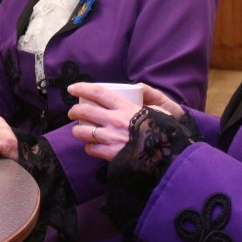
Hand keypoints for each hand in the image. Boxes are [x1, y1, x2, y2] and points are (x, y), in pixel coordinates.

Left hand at [67, 82, 183, 161]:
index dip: (82, 88)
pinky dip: (89, 147)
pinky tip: (91, 146)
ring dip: (77, 130)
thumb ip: (149, 96)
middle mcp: (114, 120)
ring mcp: (111, 138)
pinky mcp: (111, 154)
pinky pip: (92, 149)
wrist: (169, 155)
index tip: (72, 88)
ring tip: (78, 130)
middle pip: (85, 111)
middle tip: (73, 112)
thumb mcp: (160, 108)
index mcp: (125, 107)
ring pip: (83, 131)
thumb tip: (138, 86)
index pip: (98, 93)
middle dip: (74, 110)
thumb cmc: (165, 130)